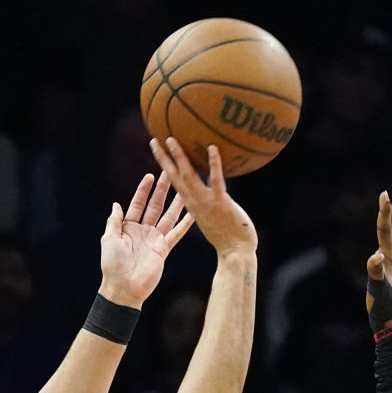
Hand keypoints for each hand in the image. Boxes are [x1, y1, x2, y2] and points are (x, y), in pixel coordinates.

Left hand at [98, 170, 194, 307]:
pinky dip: (185, 224)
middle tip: (170, 175)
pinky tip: (193, 214)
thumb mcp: (109, 239)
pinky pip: (176, 234)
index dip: (144, 190)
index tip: (151, 176)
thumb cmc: (113, 265)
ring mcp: (154, 240)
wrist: (124, 288)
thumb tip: (116, 204)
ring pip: (168, 217)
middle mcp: (143, 231)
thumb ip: (114, 221)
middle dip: (162, 191)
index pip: (138, 204)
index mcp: (128, 227)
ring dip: (176, 204)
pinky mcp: (163, 249)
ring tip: (185, 190)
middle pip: (155, 207)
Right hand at [148, 137, 256, 258]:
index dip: (164, 166)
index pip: (174, 182)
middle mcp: (194, 203)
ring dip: (179, 157)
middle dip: (163, 159)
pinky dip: (213, 164)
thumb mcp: (212, 217)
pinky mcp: (221, 202)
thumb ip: (207, 202)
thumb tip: (210, 188)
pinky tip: (212, 147)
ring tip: (172, 139)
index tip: (158, 150)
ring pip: (188, 176)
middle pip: (174, 178)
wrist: (236, 253)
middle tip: (155, 141)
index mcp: (191, 205)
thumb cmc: (228, 237)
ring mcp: (206, 202)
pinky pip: (216, 180)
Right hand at [366, 188, 391, 332]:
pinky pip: (391, 248)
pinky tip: (391, 235)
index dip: (385, 212)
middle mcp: (391, 258)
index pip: (385, 230)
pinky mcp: (389, 271)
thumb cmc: (383, 308)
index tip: (386, 194)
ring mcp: (391, 264)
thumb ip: (376, 274)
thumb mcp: (377, 291)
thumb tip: (374, 257)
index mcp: (388, 259)